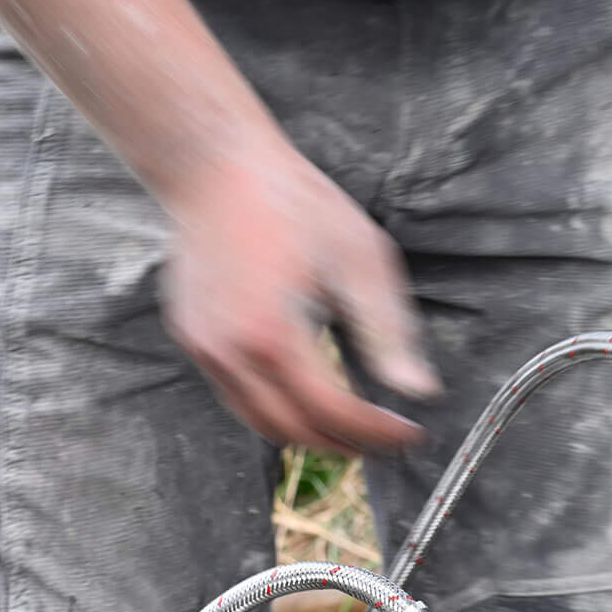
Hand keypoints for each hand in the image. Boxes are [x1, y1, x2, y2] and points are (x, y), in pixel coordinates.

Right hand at [160, 146, 439, 452]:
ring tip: (349, 431)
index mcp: (273, 335)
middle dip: (344, 445)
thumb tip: (419, 391)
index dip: (377, 432)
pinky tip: (305, 394)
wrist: (215, 167)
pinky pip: (236, 394)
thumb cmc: (294, 202)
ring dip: (306, 434)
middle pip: (292, 430)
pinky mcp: (191, 338)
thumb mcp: (359, 259)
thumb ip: (388, 331)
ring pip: (258, 421)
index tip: (413, 433)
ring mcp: (203, 348)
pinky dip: (274, 407)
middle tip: (384, 442)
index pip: (332, 411)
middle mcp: (230, 352)